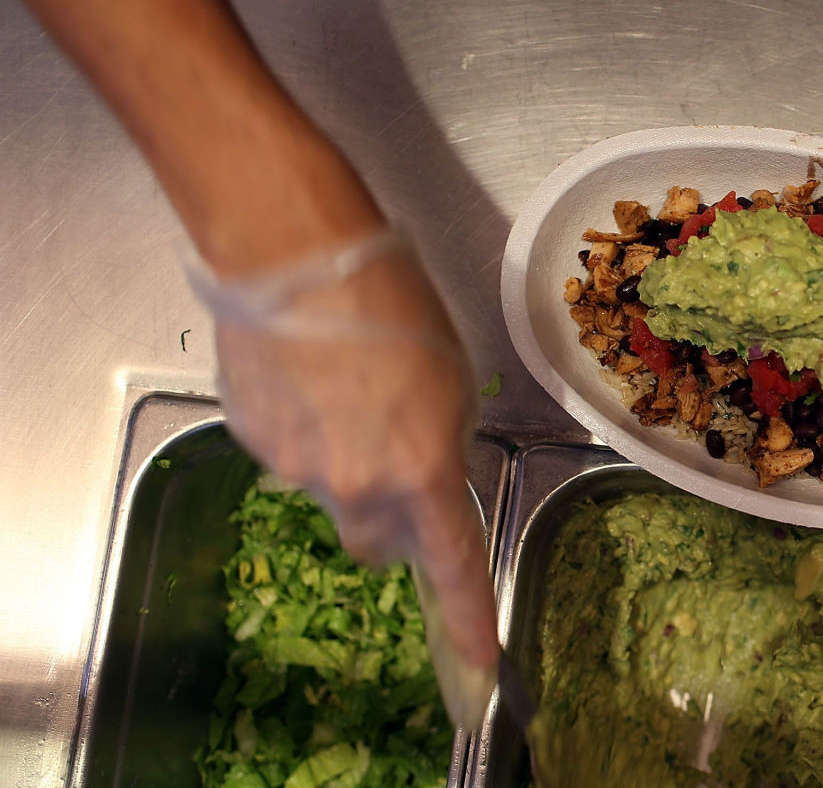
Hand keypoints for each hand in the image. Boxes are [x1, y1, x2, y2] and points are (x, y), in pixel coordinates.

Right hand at [193, 230, 498, 714]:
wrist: (295, 254)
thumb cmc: (392, 299)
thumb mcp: (452, 377)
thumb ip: (442, 445)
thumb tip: (427, 474)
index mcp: (422, 468)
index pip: (452, 564)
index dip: (469, 616)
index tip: (478, 660)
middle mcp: (357, 482)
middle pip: (375, 539)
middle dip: (389, 516)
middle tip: (394, 454)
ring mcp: (298, 466)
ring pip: (329, 493)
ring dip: (343, 463)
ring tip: (344, 388)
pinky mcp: (253, 440)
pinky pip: (289, 456)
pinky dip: (303, 432)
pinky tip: (307, 378)